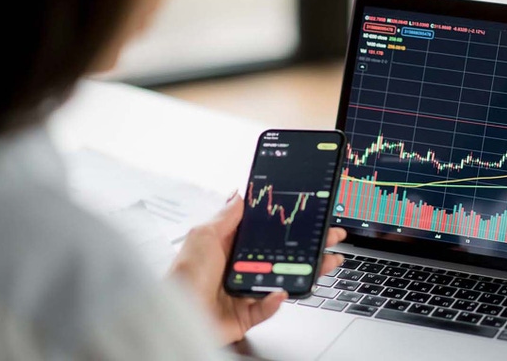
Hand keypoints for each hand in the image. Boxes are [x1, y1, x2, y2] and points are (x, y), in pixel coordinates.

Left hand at [168, 192, 346, 343]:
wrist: (173, 313)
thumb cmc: (182, 275)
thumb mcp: (203, 234)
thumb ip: (226, 215)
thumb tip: (241, 193)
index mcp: (232, 245)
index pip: (269, 230)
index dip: (291, 223)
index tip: (312, 216)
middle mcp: (243, 266)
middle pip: (284, 254)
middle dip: (311, 245)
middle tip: (332, 237)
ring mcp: (247, 290)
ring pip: (284, 279)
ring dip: (308, 271)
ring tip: (326, 263)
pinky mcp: (247, 314)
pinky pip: (268, 307)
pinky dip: (276, 301)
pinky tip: (282, 292)